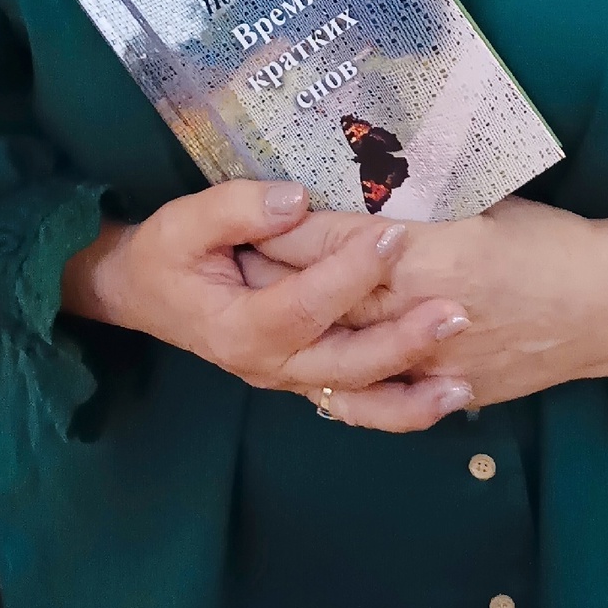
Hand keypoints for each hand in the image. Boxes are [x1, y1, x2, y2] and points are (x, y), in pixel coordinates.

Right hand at [60, 179, 475, 430]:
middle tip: (455, 311)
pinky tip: (446, 396)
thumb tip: (298, 200)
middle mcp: (268, 365)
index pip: (304, 304)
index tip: (393, 237)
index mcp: (239, 327)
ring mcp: (288, 378)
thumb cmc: (166, 253)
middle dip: (404, 341)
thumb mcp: (185, 220)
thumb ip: (238, 208)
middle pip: (344, 363)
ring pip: (357, 400)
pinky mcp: (304, 377)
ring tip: (465, 383)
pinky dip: (401, 408)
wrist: (142, 292)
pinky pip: (356, 404)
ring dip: (413, 395)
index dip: (349, 272)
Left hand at [241, 192, 607, 406]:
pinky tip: (305, 370)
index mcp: (433, 251)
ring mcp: (436, 360)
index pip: (338, 236)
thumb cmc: (548, 239)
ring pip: (345, 349)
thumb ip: (419, 200)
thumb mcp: (481, 200)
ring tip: (250, 310)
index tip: (243, 211)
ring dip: (297, 329)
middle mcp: (425, 310)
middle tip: (224, 259)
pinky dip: (341, 384)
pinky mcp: (451, 392)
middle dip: (274, 277)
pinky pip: (381, 397)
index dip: (286, 226)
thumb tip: (365, 178)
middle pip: (328, 293)